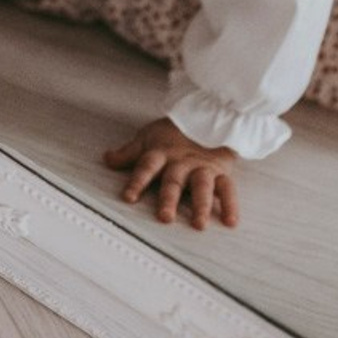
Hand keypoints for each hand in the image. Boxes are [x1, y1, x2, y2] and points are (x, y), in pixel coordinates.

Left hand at [103, 117, 238, 229]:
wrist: (206, 113)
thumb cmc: (174, 131)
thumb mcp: (148, 137)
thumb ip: (129, 153)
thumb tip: (108, 159)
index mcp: (161, 154)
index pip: (146, 167)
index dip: (137, 181)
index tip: (129, 198)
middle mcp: (181, 162)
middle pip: (174, 180)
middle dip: (169, 198)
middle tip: (165, 217)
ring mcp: (201, 167)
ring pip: (201, 185)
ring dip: (201, 205)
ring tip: (199, 224)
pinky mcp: (220, 171)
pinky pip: (227, 188)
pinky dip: (230, 204)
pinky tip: (230, 221)